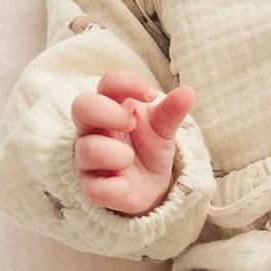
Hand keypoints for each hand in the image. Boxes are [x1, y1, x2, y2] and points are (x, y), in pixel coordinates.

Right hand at [71, 68, 196, 215]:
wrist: (151, 185)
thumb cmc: (149, 146)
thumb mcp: (163, 127)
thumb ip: (172, 110)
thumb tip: (188, 92)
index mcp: (111, 106)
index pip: (109, 82)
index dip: (127, 83)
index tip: (151, 95)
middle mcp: (93, 129)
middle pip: (81, 106)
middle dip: (109, 113)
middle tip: (131, 124)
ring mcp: (88, 158)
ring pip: (87, 148)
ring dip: (116, 154)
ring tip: (130, 158)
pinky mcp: (91, 188)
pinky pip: (93, 188)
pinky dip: (114, 188)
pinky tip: (125, 185)